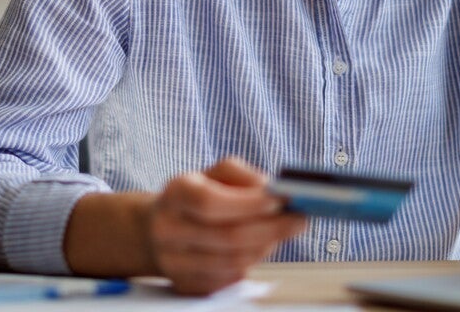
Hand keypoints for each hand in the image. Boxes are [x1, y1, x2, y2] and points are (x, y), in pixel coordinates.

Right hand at [149, 157, 307, 294]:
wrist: (160, 228)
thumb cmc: (198, 196)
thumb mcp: (215, 175)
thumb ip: (244, 176)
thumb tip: (274, 192)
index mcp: (175, 193)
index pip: (209, 202)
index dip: (248, 203)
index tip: (281, 200)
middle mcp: (168, 229)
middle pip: (227, 236)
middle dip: (271, 229)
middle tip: (299, 220)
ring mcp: (174, 261)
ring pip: (233, 261)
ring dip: (265, 247)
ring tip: (280, 232)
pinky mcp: (186, 285)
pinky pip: (229, 279)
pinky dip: (251, 263)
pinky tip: (258, 248)